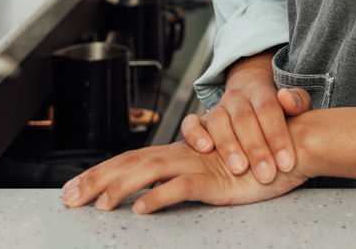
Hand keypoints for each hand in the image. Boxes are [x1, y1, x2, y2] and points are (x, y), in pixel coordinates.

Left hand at [61, 139, 306, 213]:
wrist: (288, 146)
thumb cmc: (252, 162)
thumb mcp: (209, 172)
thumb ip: (183, 178)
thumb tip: (149, 196)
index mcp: (178, 153)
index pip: (130, 160)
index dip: (100, 173)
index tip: (73, 189)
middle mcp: (182, 155)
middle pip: (130, 163)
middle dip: (95, 179)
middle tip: (67, 198)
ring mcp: (197, 165)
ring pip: (149, 171)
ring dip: (121, 187)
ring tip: (99, 205)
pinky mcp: (214, 179)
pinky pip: (182, 187)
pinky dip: (160, 197)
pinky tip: (143, 209)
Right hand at [179, 48, 310, 183]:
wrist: (249, 99)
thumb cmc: (274, 113)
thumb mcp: (293, 107)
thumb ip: (297, 103)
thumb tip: (287, 99)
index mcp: (260, 91)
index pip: (268, 109)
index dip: (278, 136)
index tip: (287, 163)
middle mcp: (236, 98)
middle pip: (244, 118)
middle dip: (256, 148)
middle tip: (267, 174)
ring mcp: (217, 108)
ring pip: (218, 120)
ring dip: (229, 145)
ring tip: (240, 169)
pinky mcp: (200, 122)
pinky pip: (191, 124)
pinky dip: (195, 134)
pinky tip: (205, 149)